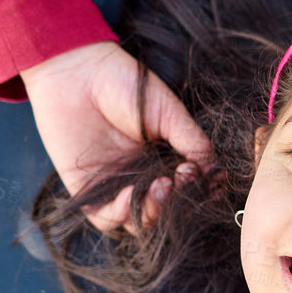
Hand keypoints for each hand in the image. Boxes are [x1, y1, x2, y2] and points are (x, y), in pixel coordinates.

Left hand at [20, 41, 214, 233]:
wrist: (77, 72)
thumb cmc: (126, 84)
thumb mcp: (170, 113)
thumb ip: (193, 143)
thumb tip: (213, 171)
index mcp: (165, 159)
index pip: (189, 190)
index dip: (201, 191)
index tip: (207, 178)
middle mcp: (142, 176)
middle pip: (167, 210)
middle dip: (179, 203)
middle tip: (180, 179)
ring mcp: (115, 185)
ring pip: (140, 220)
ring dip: (154, 212)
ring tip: (161, 187)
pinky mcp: (85, 190)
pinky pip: (106, 218)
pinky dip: (122, 214)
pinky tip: (131, 196)